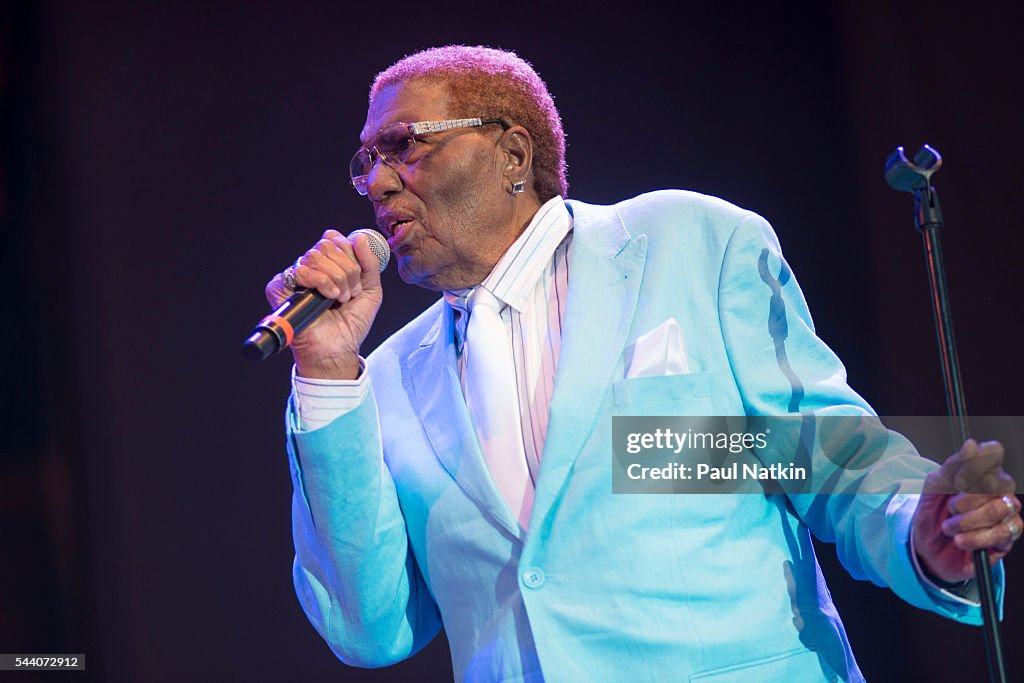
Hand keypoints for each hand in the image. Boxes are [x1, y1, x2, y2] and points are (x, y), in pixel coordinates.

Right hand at [265, 230, 383, 378]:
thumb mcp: (371, 291)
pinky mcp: (280, 289)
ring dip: (336, 278)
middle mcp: (309, 269)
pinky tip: (327, 297)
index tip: (358, 276)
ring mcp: (295, 278)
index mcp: (328, 266)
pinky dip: (320, 281)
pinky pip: (299, 270)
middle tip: (350, 293)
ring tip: (340, 298)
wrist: (338, 350)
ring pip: (314, 256)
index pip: (333, 239)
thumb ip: (370, 264)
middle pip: (325, 246)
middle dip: (346, 269)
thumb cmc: (351, 325)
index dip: (349, 252)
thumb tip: (360, 237)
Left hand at [912, 439, 1020, 583]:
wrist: (928, 546)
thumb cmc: (934, 511)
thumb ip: (952, 466)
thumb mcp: (935, 486)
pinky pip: (1001, 533)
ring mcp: (1007, 512)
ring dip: (966, 521)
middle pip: (997, 482)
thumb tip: (972, 444)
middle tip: (950, 509)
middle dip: (966, 499)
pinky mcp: (1008, 537)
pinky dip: (976, 538)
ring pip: (999, 509)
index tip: (957, 482)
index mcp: (980, 470)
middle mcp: (999, 488)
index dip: (975, 465)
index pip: (993, 452)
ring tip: (950, 528)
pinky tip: (961, 541)